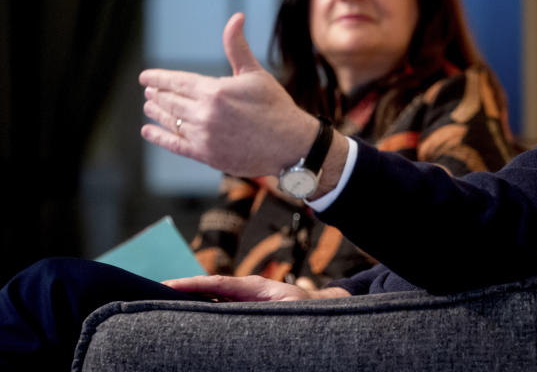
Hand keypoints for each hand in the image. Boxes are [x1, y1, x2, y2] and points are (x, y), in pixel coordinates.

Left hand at [139, 13, 319, 175]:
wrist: (290, 144)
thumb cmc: (275, 106)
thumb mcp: (255, 73)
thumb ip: (237, 46)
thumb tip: (236, 17)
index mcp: (215, 90)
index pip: (177, 81)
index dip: (158, 78)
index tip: (145, 77)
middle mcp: (204, 113)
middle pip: (170, 101)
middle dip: (157, 94)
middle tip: (149, 91)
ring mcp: (203, 136)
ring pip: (170, 121)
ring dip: (156, 112)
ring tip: (149, 106)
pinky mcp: (205, 155)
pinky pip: (174, 144)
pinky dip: (158, 137)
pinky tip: (148, 131)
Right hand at [163, 274, 350, 301]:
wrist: (320, 308)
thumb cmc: (307, 309)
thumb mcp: (290, 308)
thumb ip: (269, 308)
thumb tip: (248, 315)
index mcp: (252, 287)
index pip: (216, 282)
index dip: (192, 283)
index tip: (167, 285)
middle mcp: (243, 291)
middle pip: (206, 289)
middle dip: (180, 290)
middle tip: (150, 294)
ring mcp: (241, 300)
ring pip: (209, 299)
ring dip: (187, 302)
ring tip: (157, 306)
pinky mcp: (242, 310)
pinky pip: (217, 308)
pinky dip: (199, 312)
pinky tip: (181, 319)